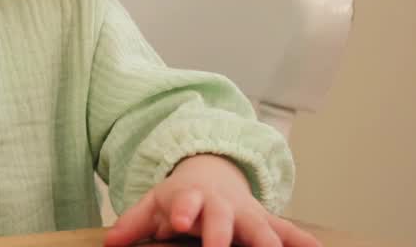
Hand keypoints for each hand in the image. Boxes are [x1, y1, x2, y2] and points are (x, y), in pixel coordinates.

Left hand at [104, 155, 320, 246]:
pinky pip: (291, 233)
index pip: (185, 202)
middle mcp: (223, 206)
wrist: (213, 176)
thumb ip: (133, 223)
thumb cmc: (181, 198)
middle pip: (225, 220)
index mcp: (192, 198)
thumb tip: (110, 242)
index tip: (178, 222)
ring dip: (270, 244)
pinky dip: (305, 242)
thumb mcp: (153, 204)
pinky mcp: (268, 224)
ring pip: (264, 230)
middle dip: (222, 235)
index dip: (182, 211)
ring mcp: (248, 215)